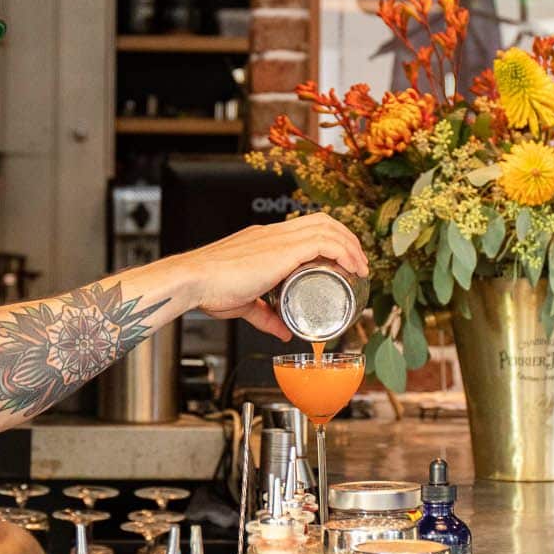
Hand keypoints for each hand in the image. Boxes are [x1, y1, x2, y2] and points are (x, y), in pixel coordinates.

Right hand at [168, 213, 368, 339]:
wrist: (193, 279)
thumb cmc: (209, 288)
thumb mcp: (244, 304)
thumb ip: (265, 317)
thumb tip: (283, 332)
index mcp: (264, 239)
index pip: (305, 227)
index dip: (329, 238)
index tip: (342, 258)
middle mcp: (273, 233)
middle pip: (322, 221)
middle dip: (346, 238)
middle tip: (358, 262)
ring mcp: (278, 238)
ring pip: (327, 228)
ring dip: (350, 245)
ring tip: (360, 266)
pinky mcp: (282, 250)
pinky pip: (323, 242)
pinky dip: (343, 251)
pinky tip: (352, 265)